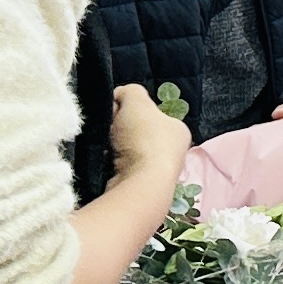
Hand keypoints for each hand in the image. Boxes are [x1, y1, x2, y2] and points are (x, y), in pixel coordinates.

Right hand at [107, 83, 190, 203]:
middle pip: (138, 135)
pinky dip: (109, 167)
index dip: (131, 111)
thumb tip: (119, 98)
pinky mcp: (142, 191)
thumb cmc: (143, 138)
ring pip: (128, 155)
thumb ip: (129, 92)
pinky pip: (120, 172)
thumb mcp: (136, 99)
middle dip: (120, 132)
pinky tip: (104, 165)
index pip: (152, 115)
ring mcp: (159, 175)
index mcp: (178, 130)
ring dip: (112, 150)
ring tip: (103, 149)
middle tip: (107, 132)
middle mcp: (174, 153)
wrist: (139, 184)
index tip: (116, 114)